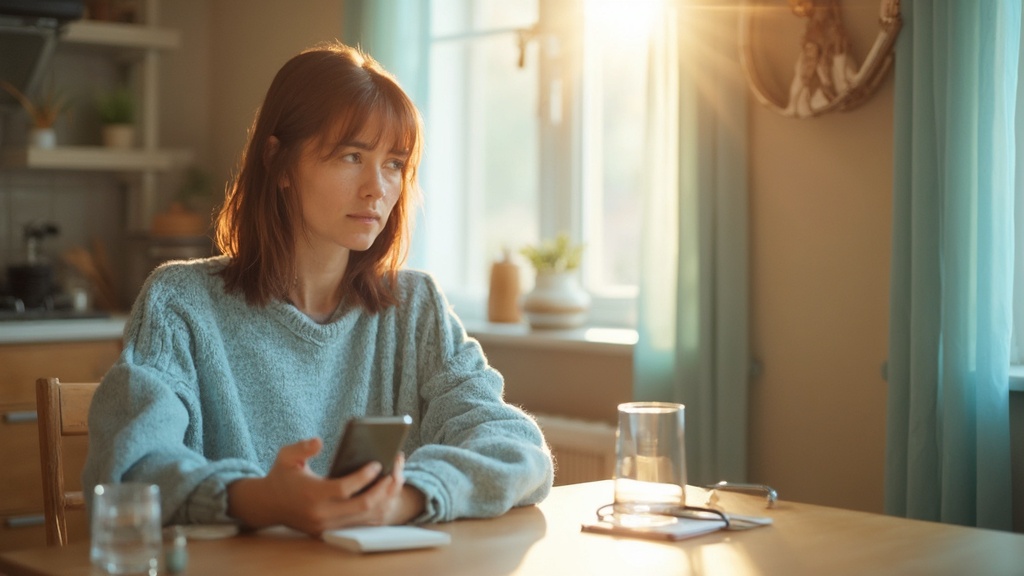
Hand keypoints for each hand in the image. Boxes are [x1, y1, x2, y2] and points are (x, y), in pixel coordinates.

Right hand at [226, 438, 425, 534]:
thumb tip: (320, 441)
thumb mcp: (286, 457)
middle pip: (361, 506)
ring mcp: (326, 525)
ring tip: (395, 481)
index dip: (363, 476)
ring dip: (383, 501)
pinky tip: (385, 495)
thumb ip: (302, 448)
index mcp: (311, 494)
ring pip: (364, 518)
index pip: (344, 488)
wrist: (267, 505)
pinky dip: (374, 511)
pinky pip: (359, 523)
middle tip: (394, 473)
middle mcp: (321, 513)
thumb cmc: (281, 476)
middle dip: (381, 489)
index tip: (377, 463)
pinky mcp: (329, 530)